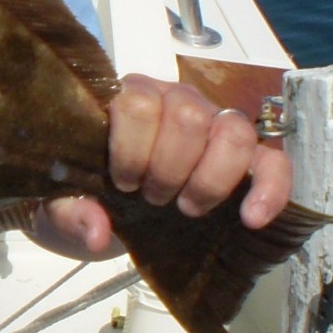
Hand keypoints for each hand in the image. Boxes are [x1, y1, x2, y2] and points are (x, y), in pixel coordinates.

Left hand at [29, 73, 292, 257]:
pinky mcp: (244, 159)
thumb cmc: (84, 196)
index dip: (132, 147)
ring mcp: (213, 125)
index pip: (138, 100)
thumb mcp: (60, 208)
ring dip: (211, 178)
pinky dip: (269, 189)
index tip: (121, 183)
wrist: (109, 214)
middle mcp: (174, 101)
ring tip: (188, 210)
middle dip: (169, 167)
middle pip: (189, 115)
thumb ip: (69, 214)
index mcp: (125, 100)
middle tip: (152, 199)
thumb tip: (97, 231)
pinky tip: (251, 219)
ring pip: (233, 130)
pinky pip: (272, 162)